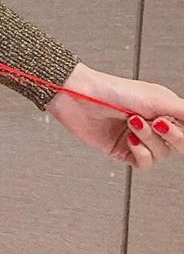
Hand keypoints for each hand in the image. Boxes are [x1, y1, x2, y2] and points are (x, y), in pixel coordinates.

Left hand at [46, 61, 183, 168]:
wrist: (79, 97)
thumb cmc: (112, 91)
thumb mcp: (157, 98)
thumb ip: (183, 112)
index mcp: (163, 109)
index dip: (180, 131)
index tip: (167, 123)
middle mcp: (152, 124)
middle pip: (179, 145)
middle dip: (170, 135)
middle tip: (155, 123)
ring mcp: (138, 138)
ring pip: (161, 154)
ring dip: (148, 140)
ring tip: (132, 123)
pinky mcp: (123, 150)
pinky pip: (144, 163)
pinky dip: (140, 153)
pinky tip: (130, 140)